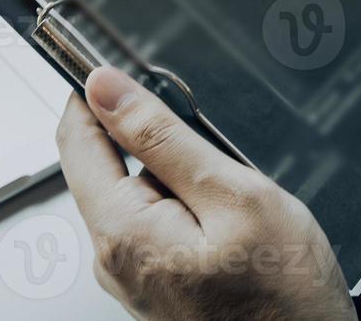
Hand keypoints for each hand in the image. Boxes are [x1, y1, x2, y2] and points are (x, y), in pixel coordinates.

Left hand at [56, 66, 356, 320]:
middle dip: (152, 134)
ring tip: (235, 192)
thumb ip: (164, 138)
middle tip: (210, 136)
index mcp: (124, 234)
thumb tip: (107, 89)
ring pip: (138, 191)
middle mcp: (116, 260)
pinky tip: (233, 218)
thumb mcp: (236, 195)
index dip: (93, 91)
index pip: (75, 139)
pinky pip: (159, 221)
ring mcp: (136, 275)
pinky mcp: (159, 282)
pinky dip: (191, 202)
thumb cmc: (285, 302)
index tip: (115, 62)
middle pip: (106, 164)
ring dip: (179, 172)